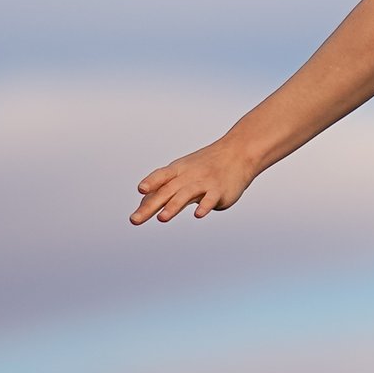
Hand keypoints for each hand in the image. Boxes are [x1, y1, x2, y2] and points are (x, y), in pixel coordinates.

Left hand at [132, 142, 258, 223]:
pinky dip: (204, 206)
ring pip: (186, 194)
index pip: (161, 175)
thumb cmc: (206, 165)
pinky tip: (198, 215)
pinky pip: (210, 199)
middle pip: (167, 191)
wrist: (239, 152)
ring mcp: (205, 183)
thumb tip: (142, 205)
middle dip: (149, 206)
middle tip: (134, 220)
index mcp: (178, 170)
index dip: (151, 182)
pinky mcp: (220, 191)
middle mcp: (189, 176)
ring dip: (173, 206)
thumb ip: (163, 189)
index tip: (141, 190)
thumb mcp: (183, 172)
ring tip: (162, 218)